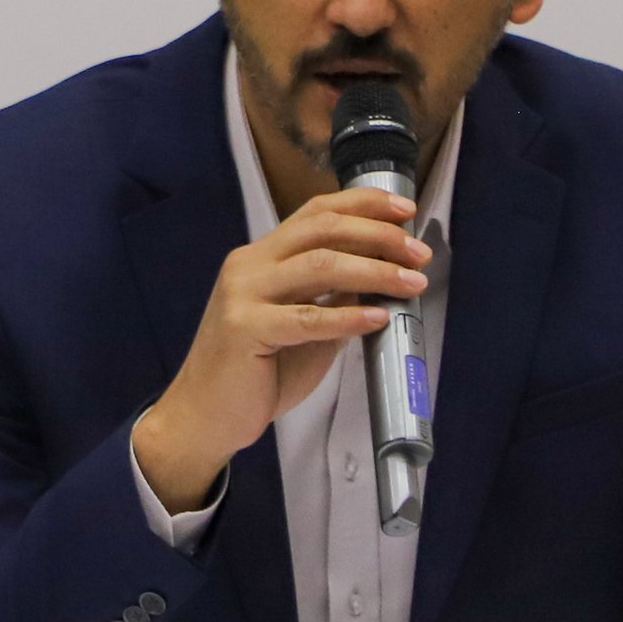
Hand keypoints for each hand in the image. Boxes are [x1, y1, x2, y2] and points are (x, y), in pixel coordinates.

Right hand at [132, 187, 431, 513]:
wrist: (204, 417)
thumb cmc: (255, 375)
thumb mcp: (302, 327)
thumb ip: (333, 300)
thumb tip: (381, 280)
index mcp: (262, 257)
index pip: (317, 213)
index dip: (364, 205)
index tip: (406, 211)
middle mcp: (250, 264)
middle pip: (323, 229)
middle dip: (378, 235)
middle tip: (418, 254)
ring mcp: (243, 294)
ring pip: (320, 265)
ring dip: (374, 271)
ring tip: (412, 284)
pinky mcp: (245, 328)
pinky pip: (308, 317)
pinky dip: (348, 316)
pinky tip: (377, 318)